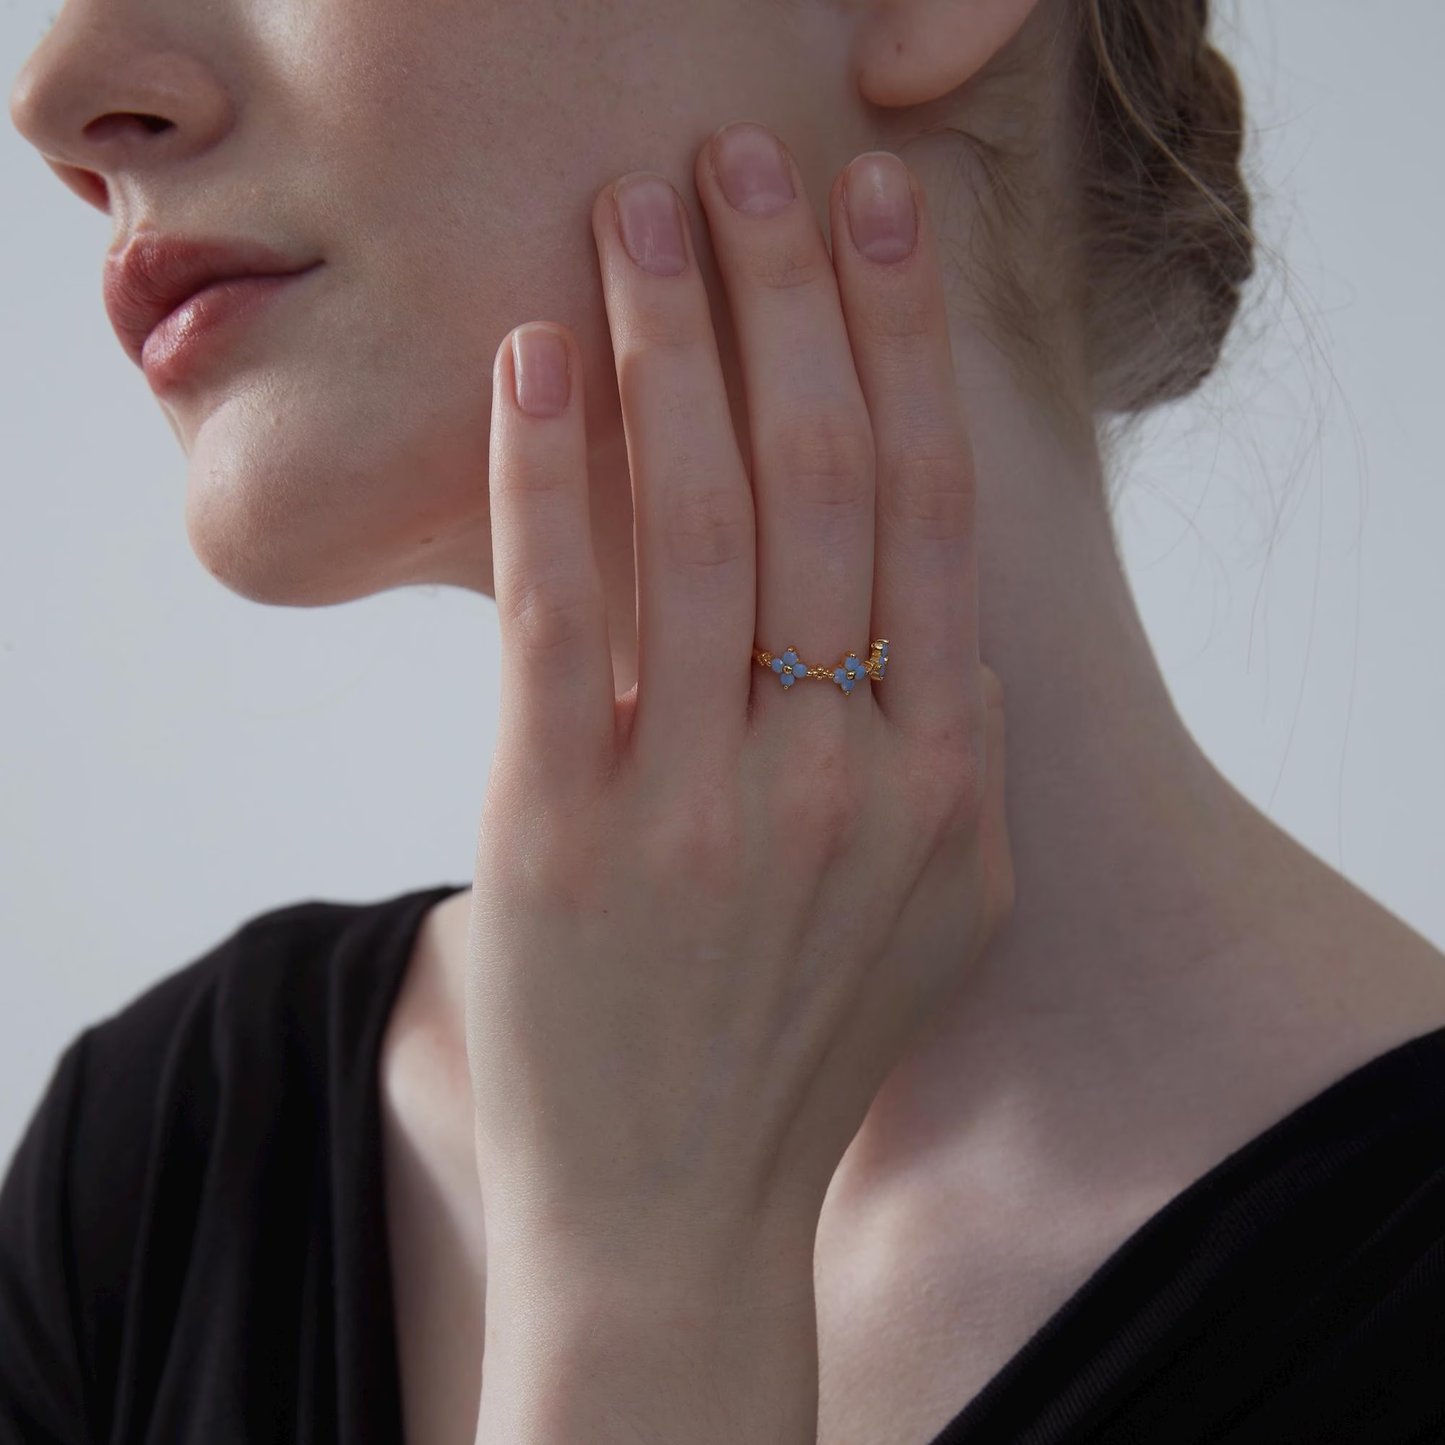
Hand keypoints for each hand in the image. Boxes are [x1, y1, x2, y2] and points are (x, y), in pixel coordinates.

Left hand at [467, 122, 1013, 1271]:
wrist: (678, 1208)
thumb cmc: (799, 1042)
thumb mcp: (927, 897)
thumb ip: (937, 741)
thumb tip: (907, 582)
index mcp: (949, 777)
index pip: (932, 506)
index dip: (900, 341)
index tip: (869, 217)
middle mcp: (846, 776)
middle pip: (824, 477)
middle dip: (786, 294)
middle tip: (742, 161)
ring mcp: (705, 806)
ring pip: (699, 519)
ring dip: (669, 341)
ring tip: (636, 212)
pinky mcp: (566, 833)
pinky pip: (561, 611)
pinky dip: (546, 470)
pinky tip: (534, 357)